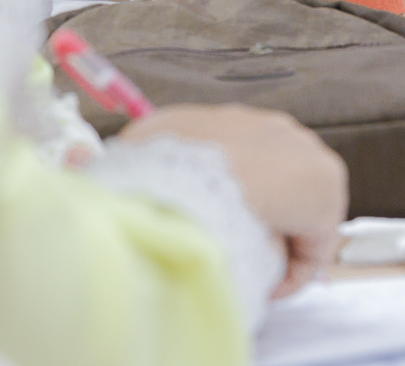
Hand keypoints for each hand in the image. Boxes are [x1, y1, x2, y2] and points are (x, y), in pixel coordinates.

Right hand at [117, 104, 348, 295]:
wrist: (222, 168)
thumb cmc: (176, 157)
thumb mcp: (133, 148)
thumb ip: (116, 157)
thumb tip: (77, 158)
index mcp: (227, 121)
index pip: (231, 159)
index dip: (221, 195)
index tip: (206, 223)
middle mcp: (268, 129)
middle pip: (266, 182)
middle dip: (251, 216)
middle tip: (231, 250)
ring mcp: (301, 155)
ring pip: (289, 211)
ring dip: (272, 241)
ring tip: (250, 270)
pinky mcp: (326, 193)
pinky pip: (312, 242)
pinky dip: (294, 267)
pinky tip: (272, 283)